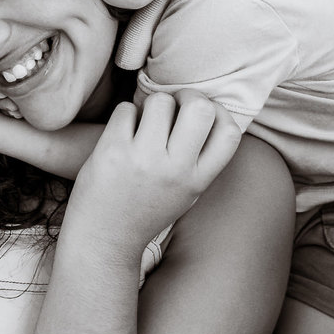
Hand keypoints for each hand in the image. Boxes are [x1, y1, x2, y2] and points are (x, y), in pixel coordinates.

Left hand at [70, 91, 240, 249]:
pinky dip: (124, 115)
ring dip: (149, 105)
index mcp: (198, 180)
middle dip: (185, 96)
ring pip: (159, 101)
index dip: (218, 112)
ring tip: (141, 124)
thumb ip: (198, 158)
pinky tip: (121, 133)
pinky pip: (126, 109)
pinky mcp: (113, 152)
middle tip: (171, 105)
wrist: (104, 238)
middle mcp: (175, 170)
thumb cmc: (145, 207)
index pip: (229, 132)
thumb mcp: (185, 191)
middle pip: (199, 107)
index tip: (199, 113)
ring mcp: (144, 160)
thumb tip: (205, 107)